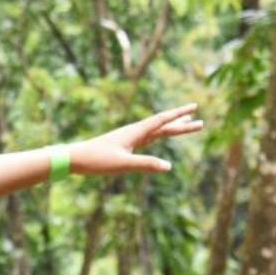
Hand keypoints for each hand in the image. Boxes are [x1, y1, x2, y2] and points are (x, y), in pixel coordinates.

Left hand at [69, 103, 204, 176]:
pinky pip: (147, 138)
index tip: (194, 107)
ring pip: (156, 131)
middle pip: (163, 126)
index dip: (179, 114)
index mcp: (135, 132)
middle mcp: (134, 132)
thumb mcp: (123, 165)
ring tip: (187, 123)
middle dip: (182, 124)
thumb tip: (169, 166)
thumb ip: (146, 164)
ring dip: (172, 128)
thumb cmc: (96, 160)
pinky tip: (160, 136)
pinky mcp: (125, 145)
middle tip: (201, 122)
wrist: (74, 158)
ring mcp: (130, 138)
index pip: (162, 120)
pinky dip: (159, 135)